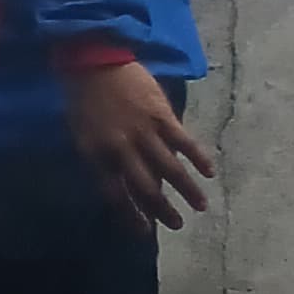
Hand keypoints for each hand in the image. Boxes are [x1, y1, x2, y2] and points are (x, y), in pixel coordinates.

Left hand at [62, 59, 213, 233]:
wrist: (93, 60)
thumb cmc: (85, 99)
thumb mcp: (83, 135)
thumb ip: (104, 160)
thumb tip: (126, 184)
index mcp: (97, 156)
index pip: (116, 195)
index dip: (131, 216)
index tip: (144, 232)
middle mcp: (122, 149)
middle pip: (146, 188)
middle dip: (163, 210)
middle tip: (177, 225)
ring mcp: (144, 132)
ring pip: (170, 169)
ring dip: (187, 190)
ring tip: (201, 206)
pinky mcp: (162, 115)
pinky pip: (184, 142)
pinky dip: (199, 158)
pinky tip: (209, 172)